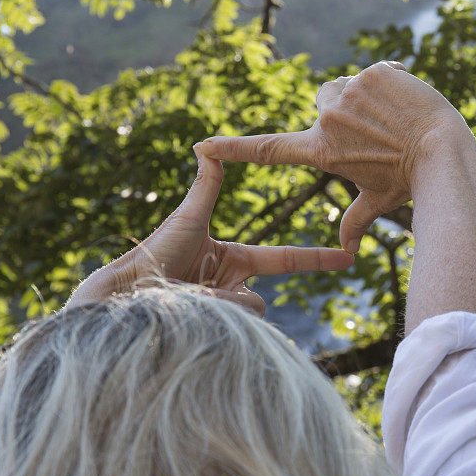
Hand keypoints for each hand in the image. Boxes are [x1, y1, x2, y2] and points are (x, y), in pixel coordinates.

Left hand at [66, 144, 354, 314]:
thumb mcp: (190, 216)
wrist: (127, 291)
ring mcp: (225, 310)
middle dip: (239, 298)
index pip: (283, 258)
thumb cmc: (156, 250)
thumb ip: (208, 184)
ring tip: (189, 298)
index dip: (317, 257)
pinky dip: (216, 315)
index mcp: (234, 259)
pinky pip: (235, 324)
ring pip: (248, 314)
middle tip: (202, 290)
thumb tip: (207, 145)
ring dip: (221, 305)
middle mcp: (233, 286)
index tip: (348, 256)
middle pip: (259, 299)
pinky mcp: (216, 330)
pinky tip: (191, 309)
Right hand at [201, 61, 469, 253]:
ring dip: (363, 96)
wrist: (445, 149)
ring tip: (393, 119)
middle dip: (341, 110)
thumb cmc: (410, 178)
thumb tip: (346, 252)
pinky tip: (407, 102)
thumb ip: (355, 221)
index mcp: (323, 150)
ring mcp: (351, 92)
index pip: (270, 149)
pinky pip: (375, 72)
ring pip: (347, 85)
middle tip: (371, 130)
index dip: (234, 148)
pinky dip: (390, 83)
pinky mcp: (373, 73)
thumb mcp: (378, 200)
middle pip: (322, 100)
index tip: (204, 146)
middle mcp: (329, 119)